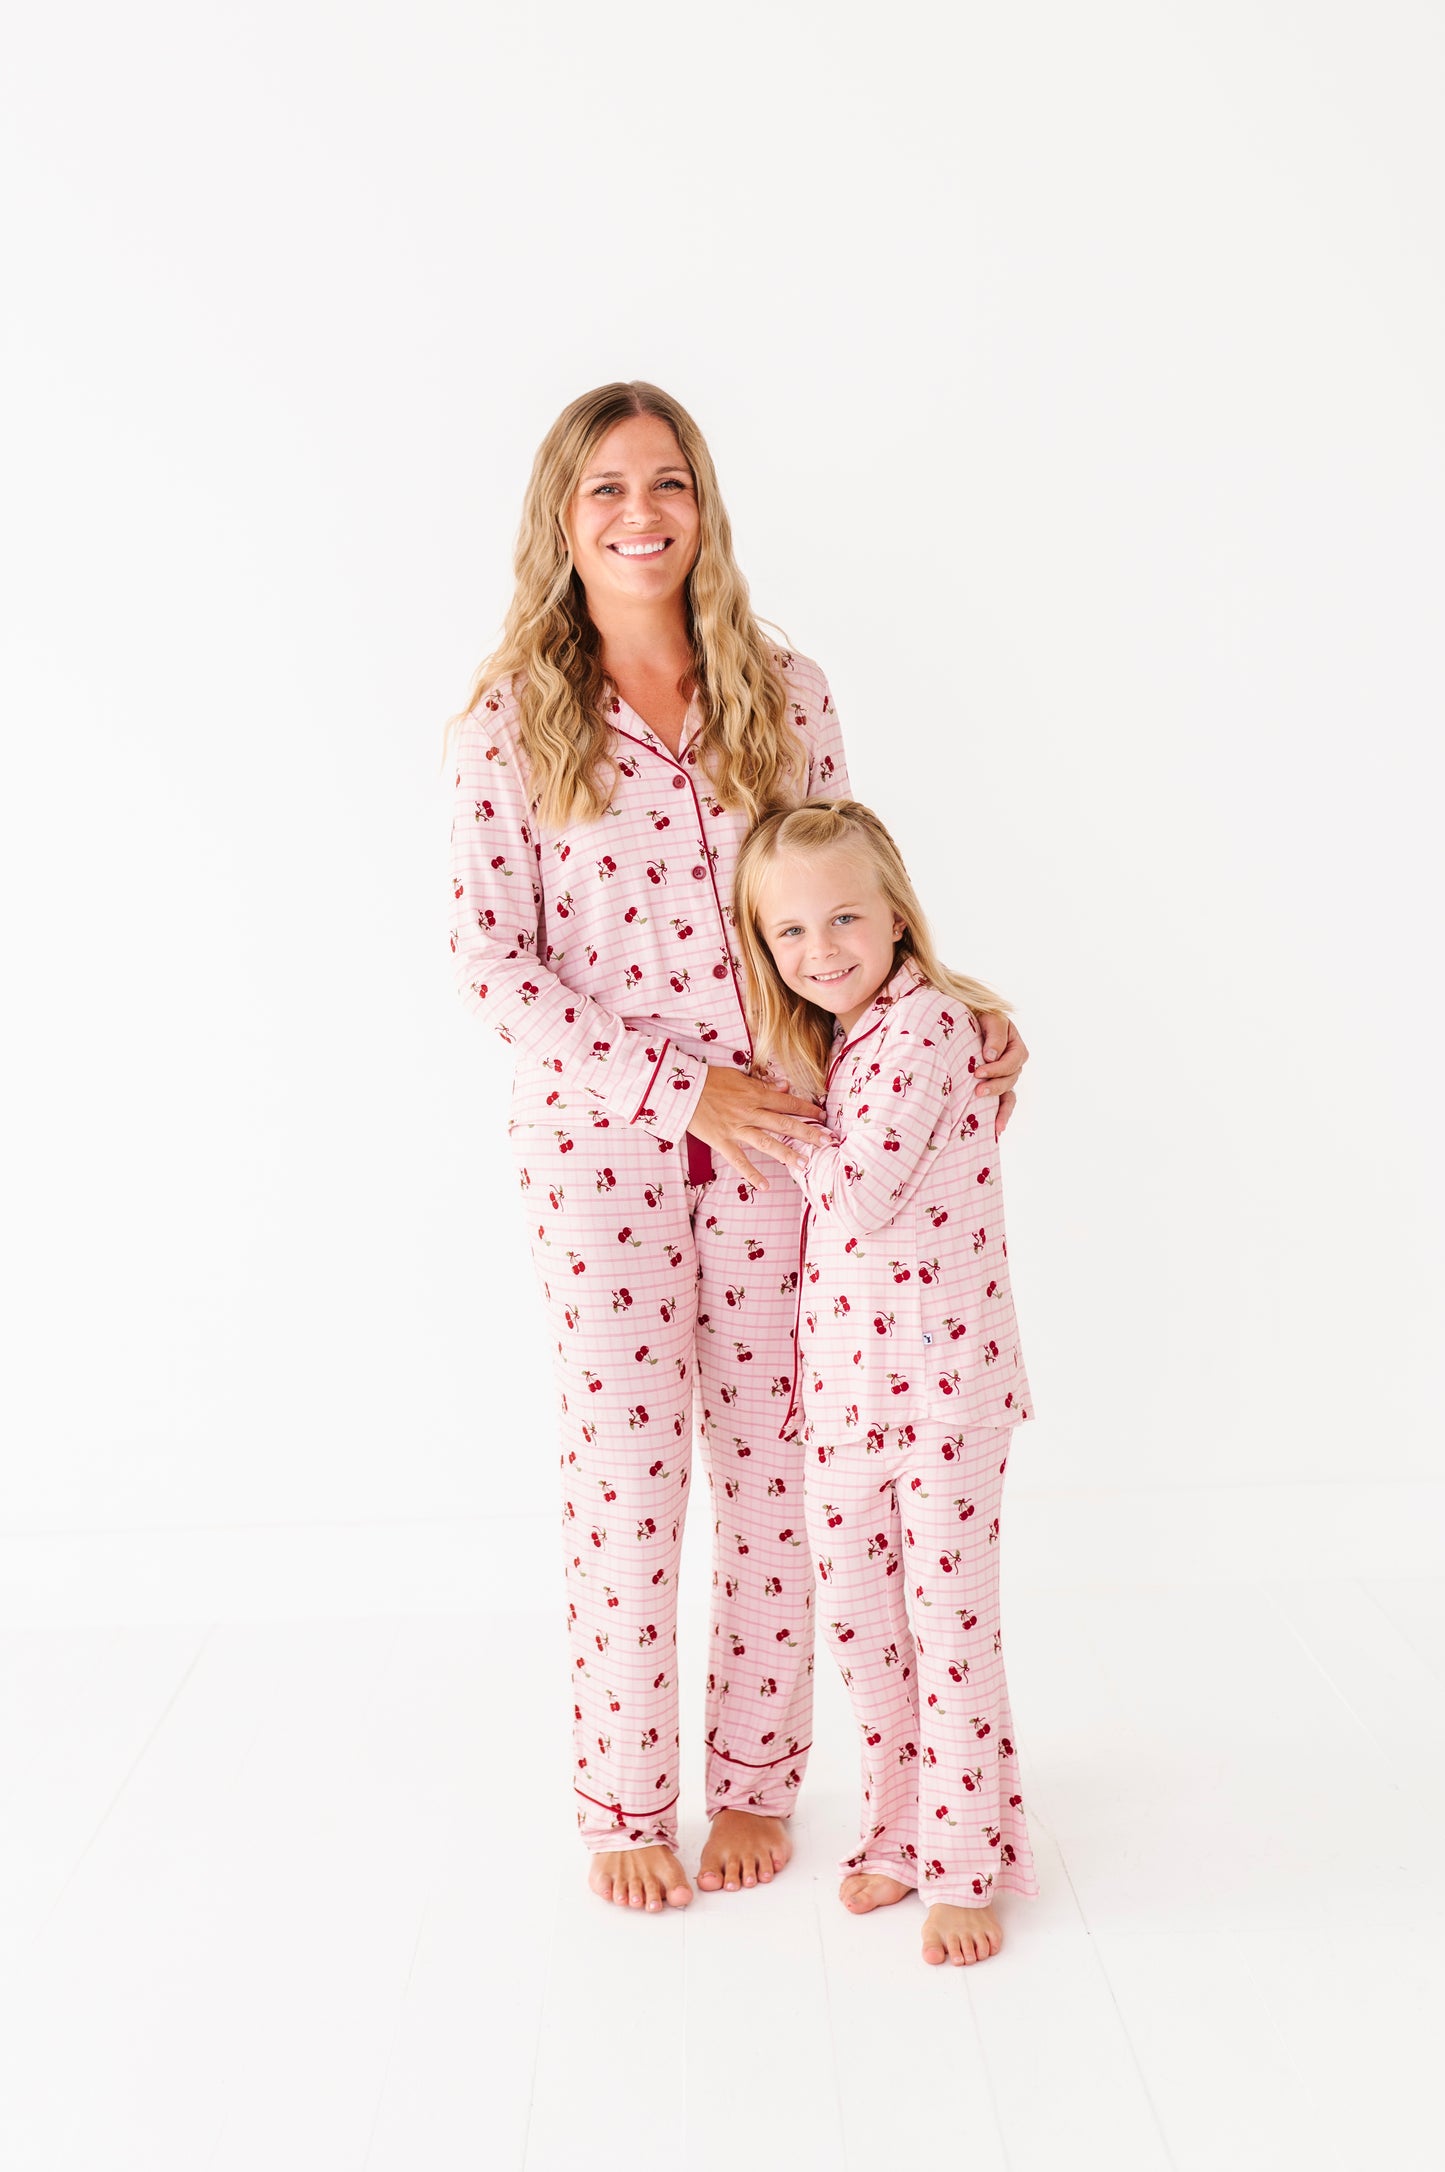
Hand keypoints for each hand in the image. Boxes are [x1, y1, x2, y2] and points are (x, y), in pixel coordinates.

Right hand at [688, 1068, 836, 1190]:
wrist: (681, 1090)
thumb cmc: (708, 1080)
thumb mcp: (737, 1077)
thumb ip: (761, 1084)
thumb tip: (784, 1087)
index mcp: (755, 1094)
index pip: (787, 1103)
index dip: (806, 1110)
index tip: (823, 1117)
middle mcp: (750, 1112)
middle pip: (784, 1123)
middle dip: (808, 1133)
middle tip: (827, 1142)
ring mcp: (737, 1129)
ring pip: (767, 1143)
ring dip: (787, 1154)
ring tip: (804, 1165)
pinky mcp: (722, 1141)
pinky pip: (739, 1160)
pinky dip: (751, 1174)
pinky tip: (764, 1186)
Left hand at [972, 1011, 1028, 1140]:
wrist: (966, 1022)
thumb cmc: (978, 1017)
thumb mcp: (990, 1018)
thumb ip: (994, 1034)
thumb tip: (991, 1056)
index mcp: (1016, 1046)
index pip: (1011, 1061)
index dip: (997, 1068)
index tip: (978, 1072)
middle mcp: (1014, 1064)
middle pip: (1010, 1079)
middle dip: (995, 1086)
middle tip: (977, 1091)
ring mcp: (1006, 1077)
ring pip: (1008, 1093)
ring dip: (999, 1106)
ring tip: (990, 1120)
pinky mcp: (997, 1087)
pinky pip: (1005, 1103)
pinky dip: (1002, 1116)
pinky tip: (997, 1130)